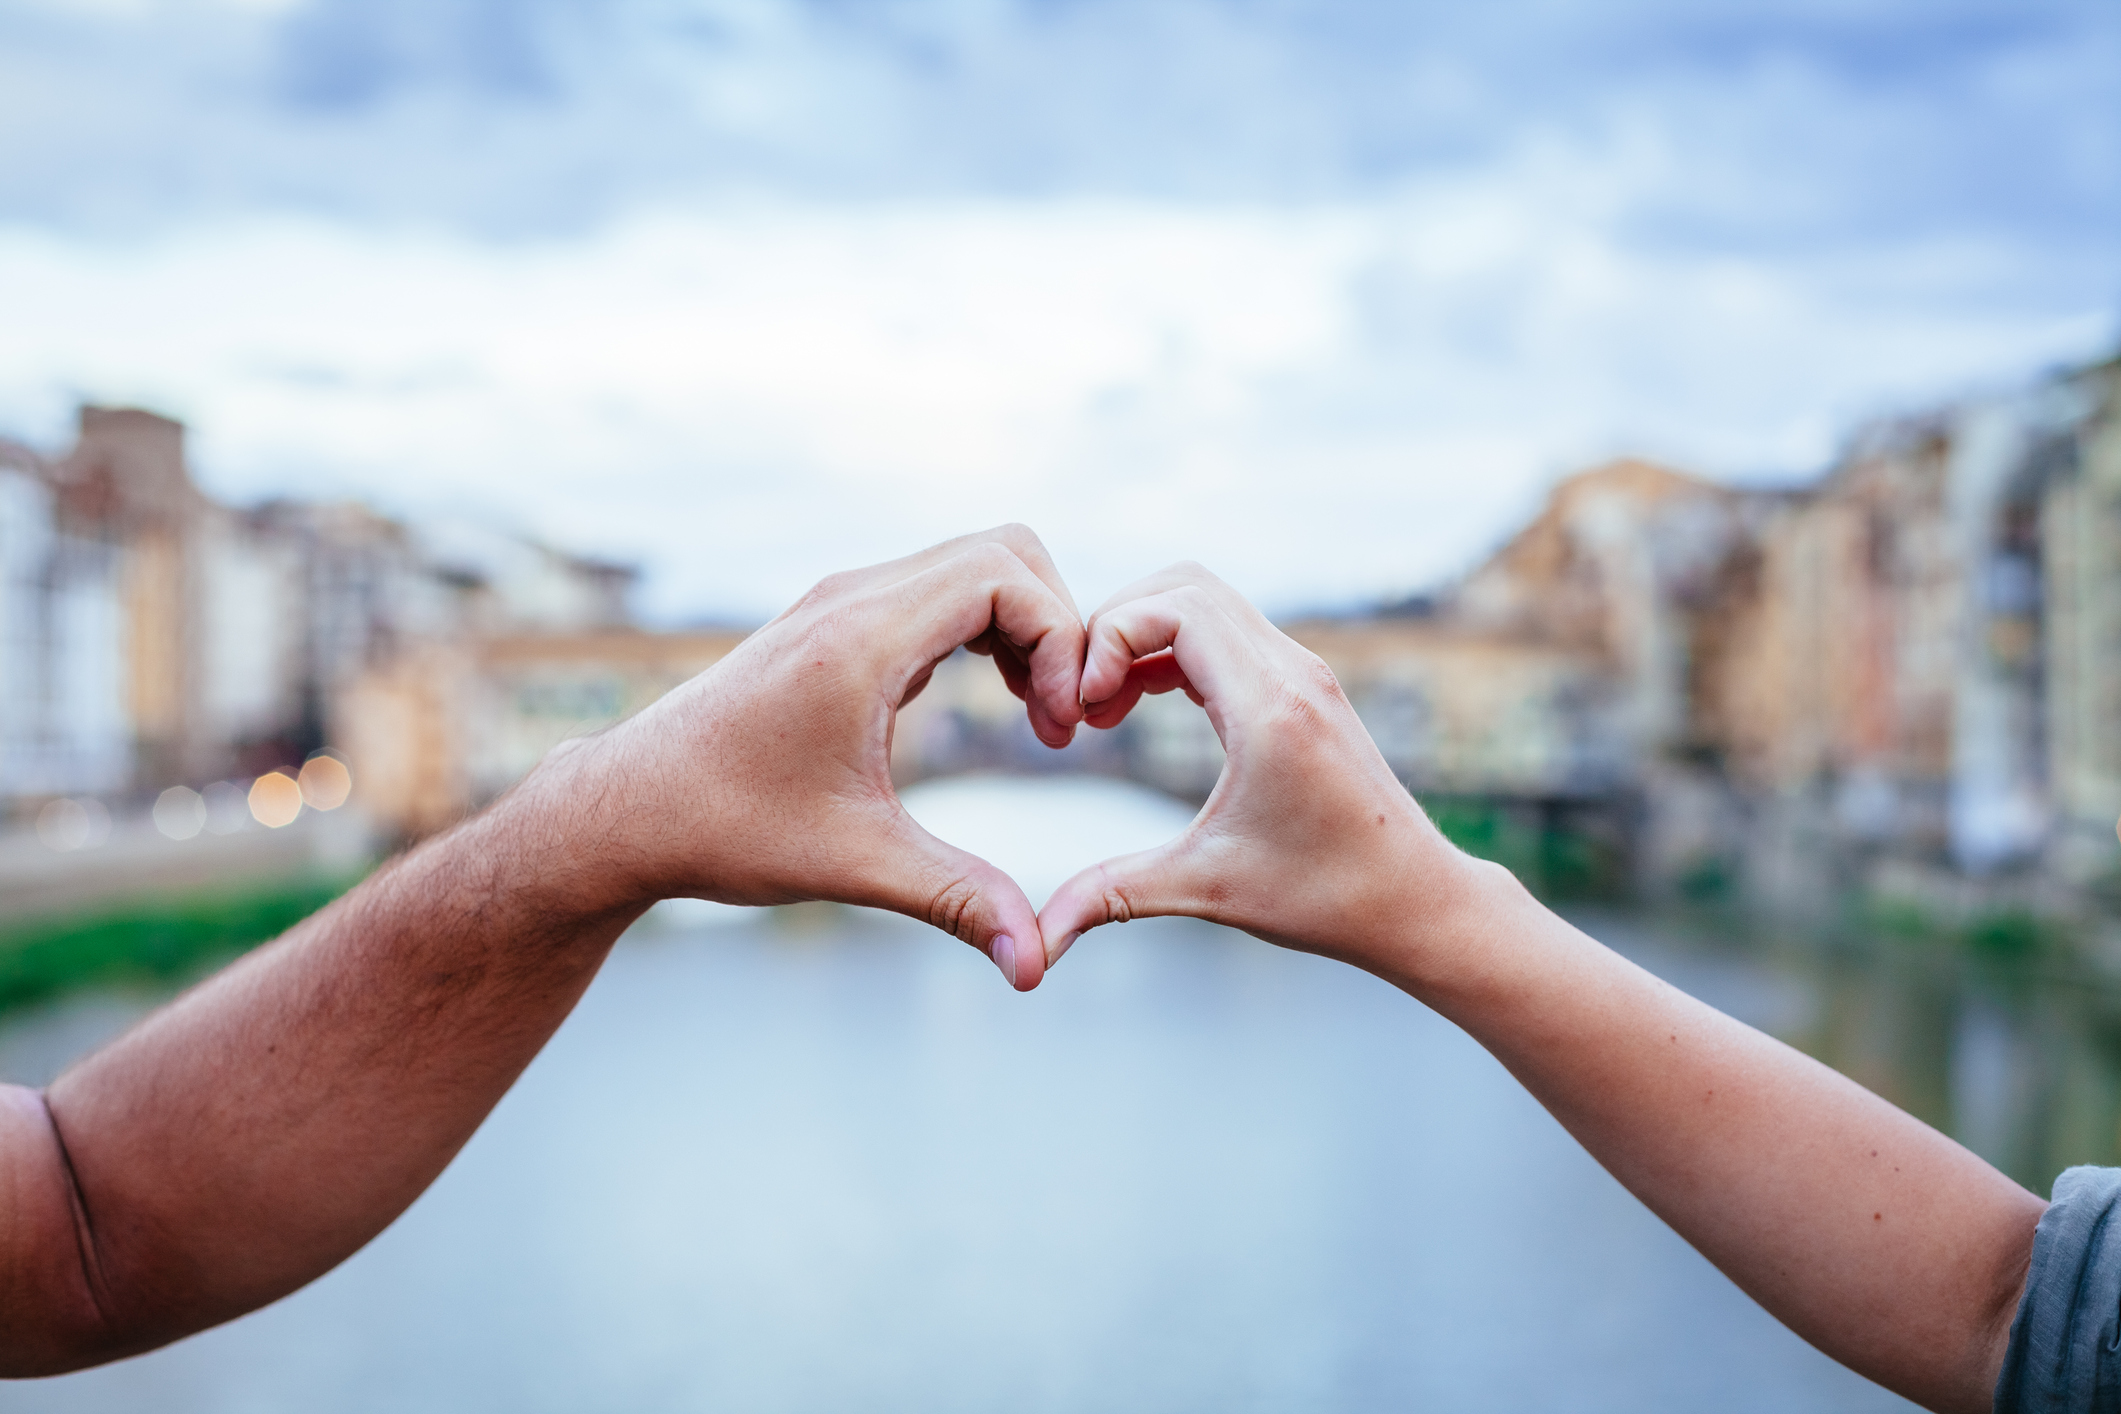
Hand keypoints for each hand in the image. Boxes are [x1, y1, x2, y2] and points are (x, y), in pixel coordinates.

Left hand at [524, 526, 1086, 989]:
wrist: (628, 808)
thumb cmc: (726, 830)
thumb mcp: (854, 865)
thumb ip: (956, 901)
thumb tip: (1035, 967)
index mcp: (861, 639)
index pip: (1004, 576)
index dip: (1060, 640)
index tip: (1058, 728)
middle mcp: (853, 598)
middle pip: (1004, 551)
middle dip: (1056, 624)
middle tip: (1056, 718)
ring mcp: (842, 601)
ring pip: (974, 562)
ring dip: (1023, 625)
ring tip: (1034, 711)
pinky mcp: (837, 620)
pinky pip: (939, 587)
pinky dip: (984, 627)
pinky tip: (986, 699)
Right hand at [1036, 562, 1483, 979]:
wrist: (1416, 900)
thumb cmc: (1325, 897)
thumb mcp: (1207, 890)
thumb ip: (1113, 896)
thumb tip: (1038, 943)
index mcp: (1270, 707)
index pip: (1175, 608)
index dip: (1108, 637)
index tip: (1082, 708)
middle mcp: (1292, 672)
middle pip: (1184, 585)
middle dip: (1115, 627)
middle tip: (1081, 700)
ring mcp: (1303, 673)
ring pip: (1206, 601)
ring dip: (1143, 635)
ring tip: (1103, 708)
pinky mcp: (1305, 686)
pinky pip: (1226, 632)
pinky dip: (1173, 650)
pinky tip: (1140, 706)